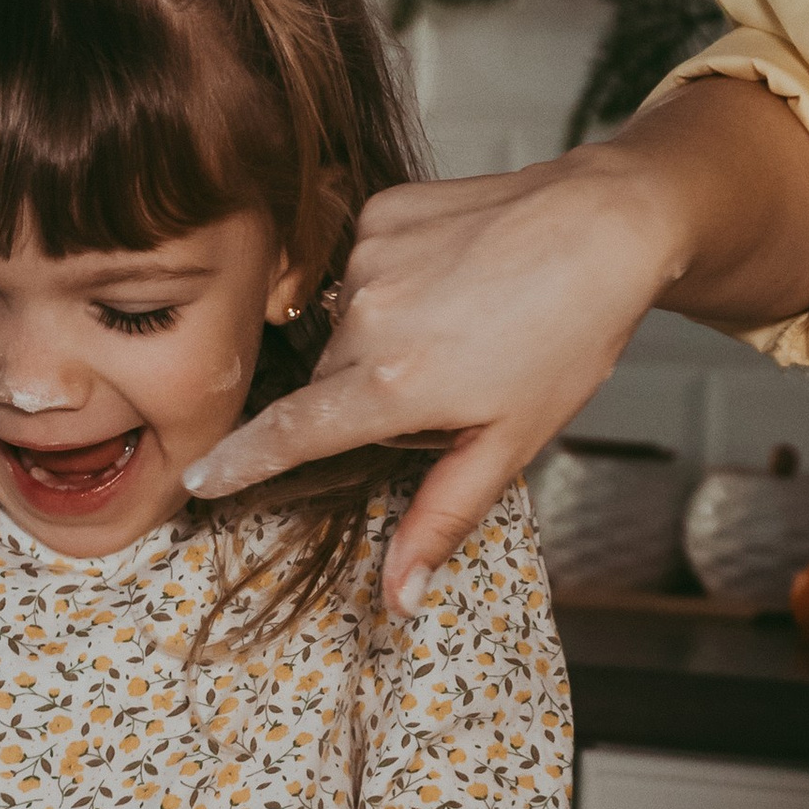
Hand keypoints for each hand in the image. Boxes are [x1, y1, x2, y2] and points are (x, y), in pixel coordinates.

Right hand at [186, 82, 808, 616]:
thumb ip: (442, 516)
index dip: (241, 462)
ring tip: (462, 320)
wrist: (608, 225)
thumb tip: (398, 596)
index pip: (290, 435)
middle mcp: (366, 319)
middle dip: (370, 395)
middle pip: (331, 382)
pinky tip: (454, 275)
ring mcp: (368, 257)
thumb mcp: (513, 442)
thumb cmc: (571, 336)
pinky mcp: (379, 211)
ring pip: (348, 323)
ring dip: (386, 335)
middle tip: (448, 381)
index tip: (200, 478)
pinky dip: (398, 281)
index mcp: (394, 385)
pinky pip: (365, 266)